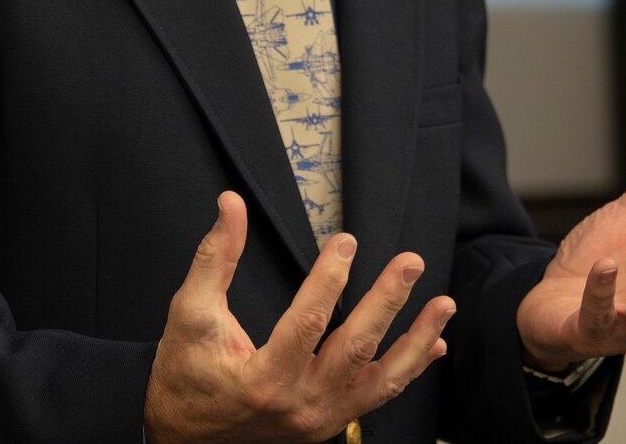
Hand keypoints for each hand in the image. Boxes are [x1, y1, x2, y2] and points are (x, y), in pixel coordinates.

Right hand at [143, 192, 454, 442]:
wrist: (182, 436)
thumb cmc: (185, 373)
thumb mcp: (190, 313)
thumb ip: (215, 258)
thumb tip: (230, 204)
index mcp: (263, 380)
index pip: (308, 324)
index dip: (330, 278)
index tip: (346, 241)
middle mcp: (299, 404)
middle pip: (355, 349)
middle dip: (388, 301)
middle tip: (410, 262)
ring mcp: (320, 418)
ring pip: (381, 381)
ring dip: (417, 341)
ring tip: (444, 304)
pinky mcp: (330, 423)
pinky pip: (379, 396)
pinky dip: (410, 370)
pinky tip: (435, 344)